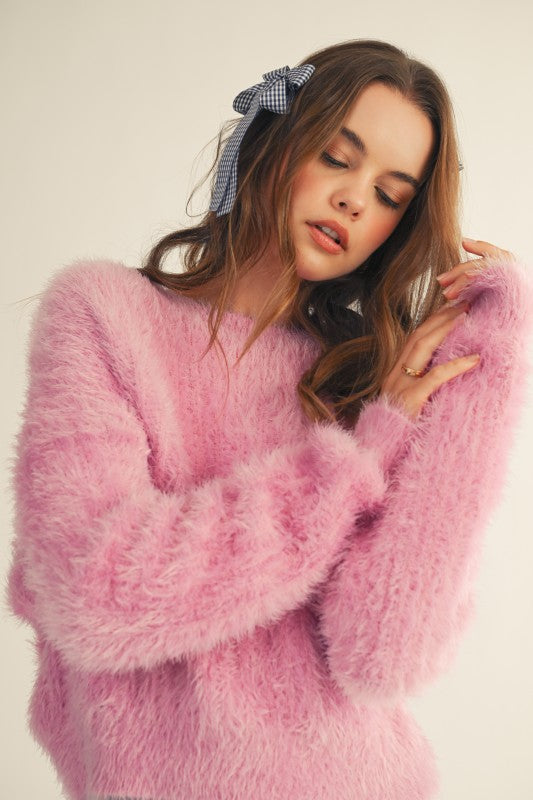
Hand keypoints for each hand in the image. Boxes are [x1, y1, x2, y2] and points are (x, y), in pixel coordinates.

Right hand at [380, 237, 511, 420]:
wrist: (376, 451)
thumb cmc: (394, 431)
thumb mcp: (404, 403)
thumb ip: (417, 387)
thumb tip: (439, 373)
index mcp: (393, 373)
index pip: (413, 338)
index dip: (432, 320)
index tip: (450, 306)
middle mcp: (394, 374)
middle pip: (418, 335)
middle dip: (441, 316)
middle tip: (464, 302)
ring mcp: (399, 385)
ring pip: (423, 347)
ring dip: (447, 329)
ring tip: (468, 317)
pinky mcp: (410, 400)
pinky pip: (436, 377)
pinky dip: (456, 366)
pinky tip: (475, 359)